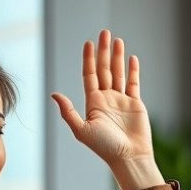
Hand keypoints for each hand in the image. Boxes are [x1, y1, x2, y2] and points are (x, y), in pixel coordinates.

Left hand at [52, 30, 162, 189]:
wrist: (128, 157)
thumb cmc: (104, 147)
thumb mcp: (82, 129)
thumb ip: (68, 111)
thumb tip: (54, 93)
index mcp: (92, 103)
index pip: (89, 75)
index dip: (88, 59)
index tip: (88, 43)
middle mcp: (106, 99)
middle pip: (103, 69)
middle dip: (103, 51)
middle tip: (104, 32)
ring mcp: (121, 100)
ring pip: (118, 73)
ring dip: (117, 57)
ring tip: (117, 40)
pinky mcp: (135, 104)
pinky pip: (133, 83)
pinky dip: (132, 70)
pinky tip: (131, 58)